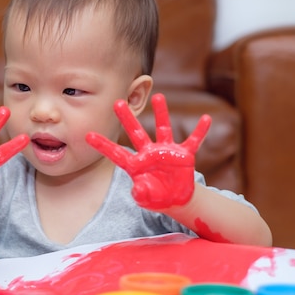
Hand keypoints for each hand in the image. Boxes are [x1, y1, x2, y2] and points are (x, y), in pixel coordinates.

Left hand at [86, 93, 210, 209]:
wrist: (175, 198)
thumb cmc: (156, 197)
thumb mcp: (146, 198)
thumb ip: (141, 194)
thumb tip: (139, 189)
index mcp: (135, 165)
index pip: (116, 154)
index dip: (103, 145)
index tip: (87, 136)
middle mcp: (149, 153)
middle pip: (136, 133)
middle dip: (127, 119)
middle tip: (116, 102)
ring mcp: (166, 152)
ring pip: (163, 128)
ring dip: (162, 113)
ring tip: (158, 96)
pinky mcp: (184, 155)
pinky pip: (193, 141)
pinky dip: (200, 131)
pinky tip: (206, 119)